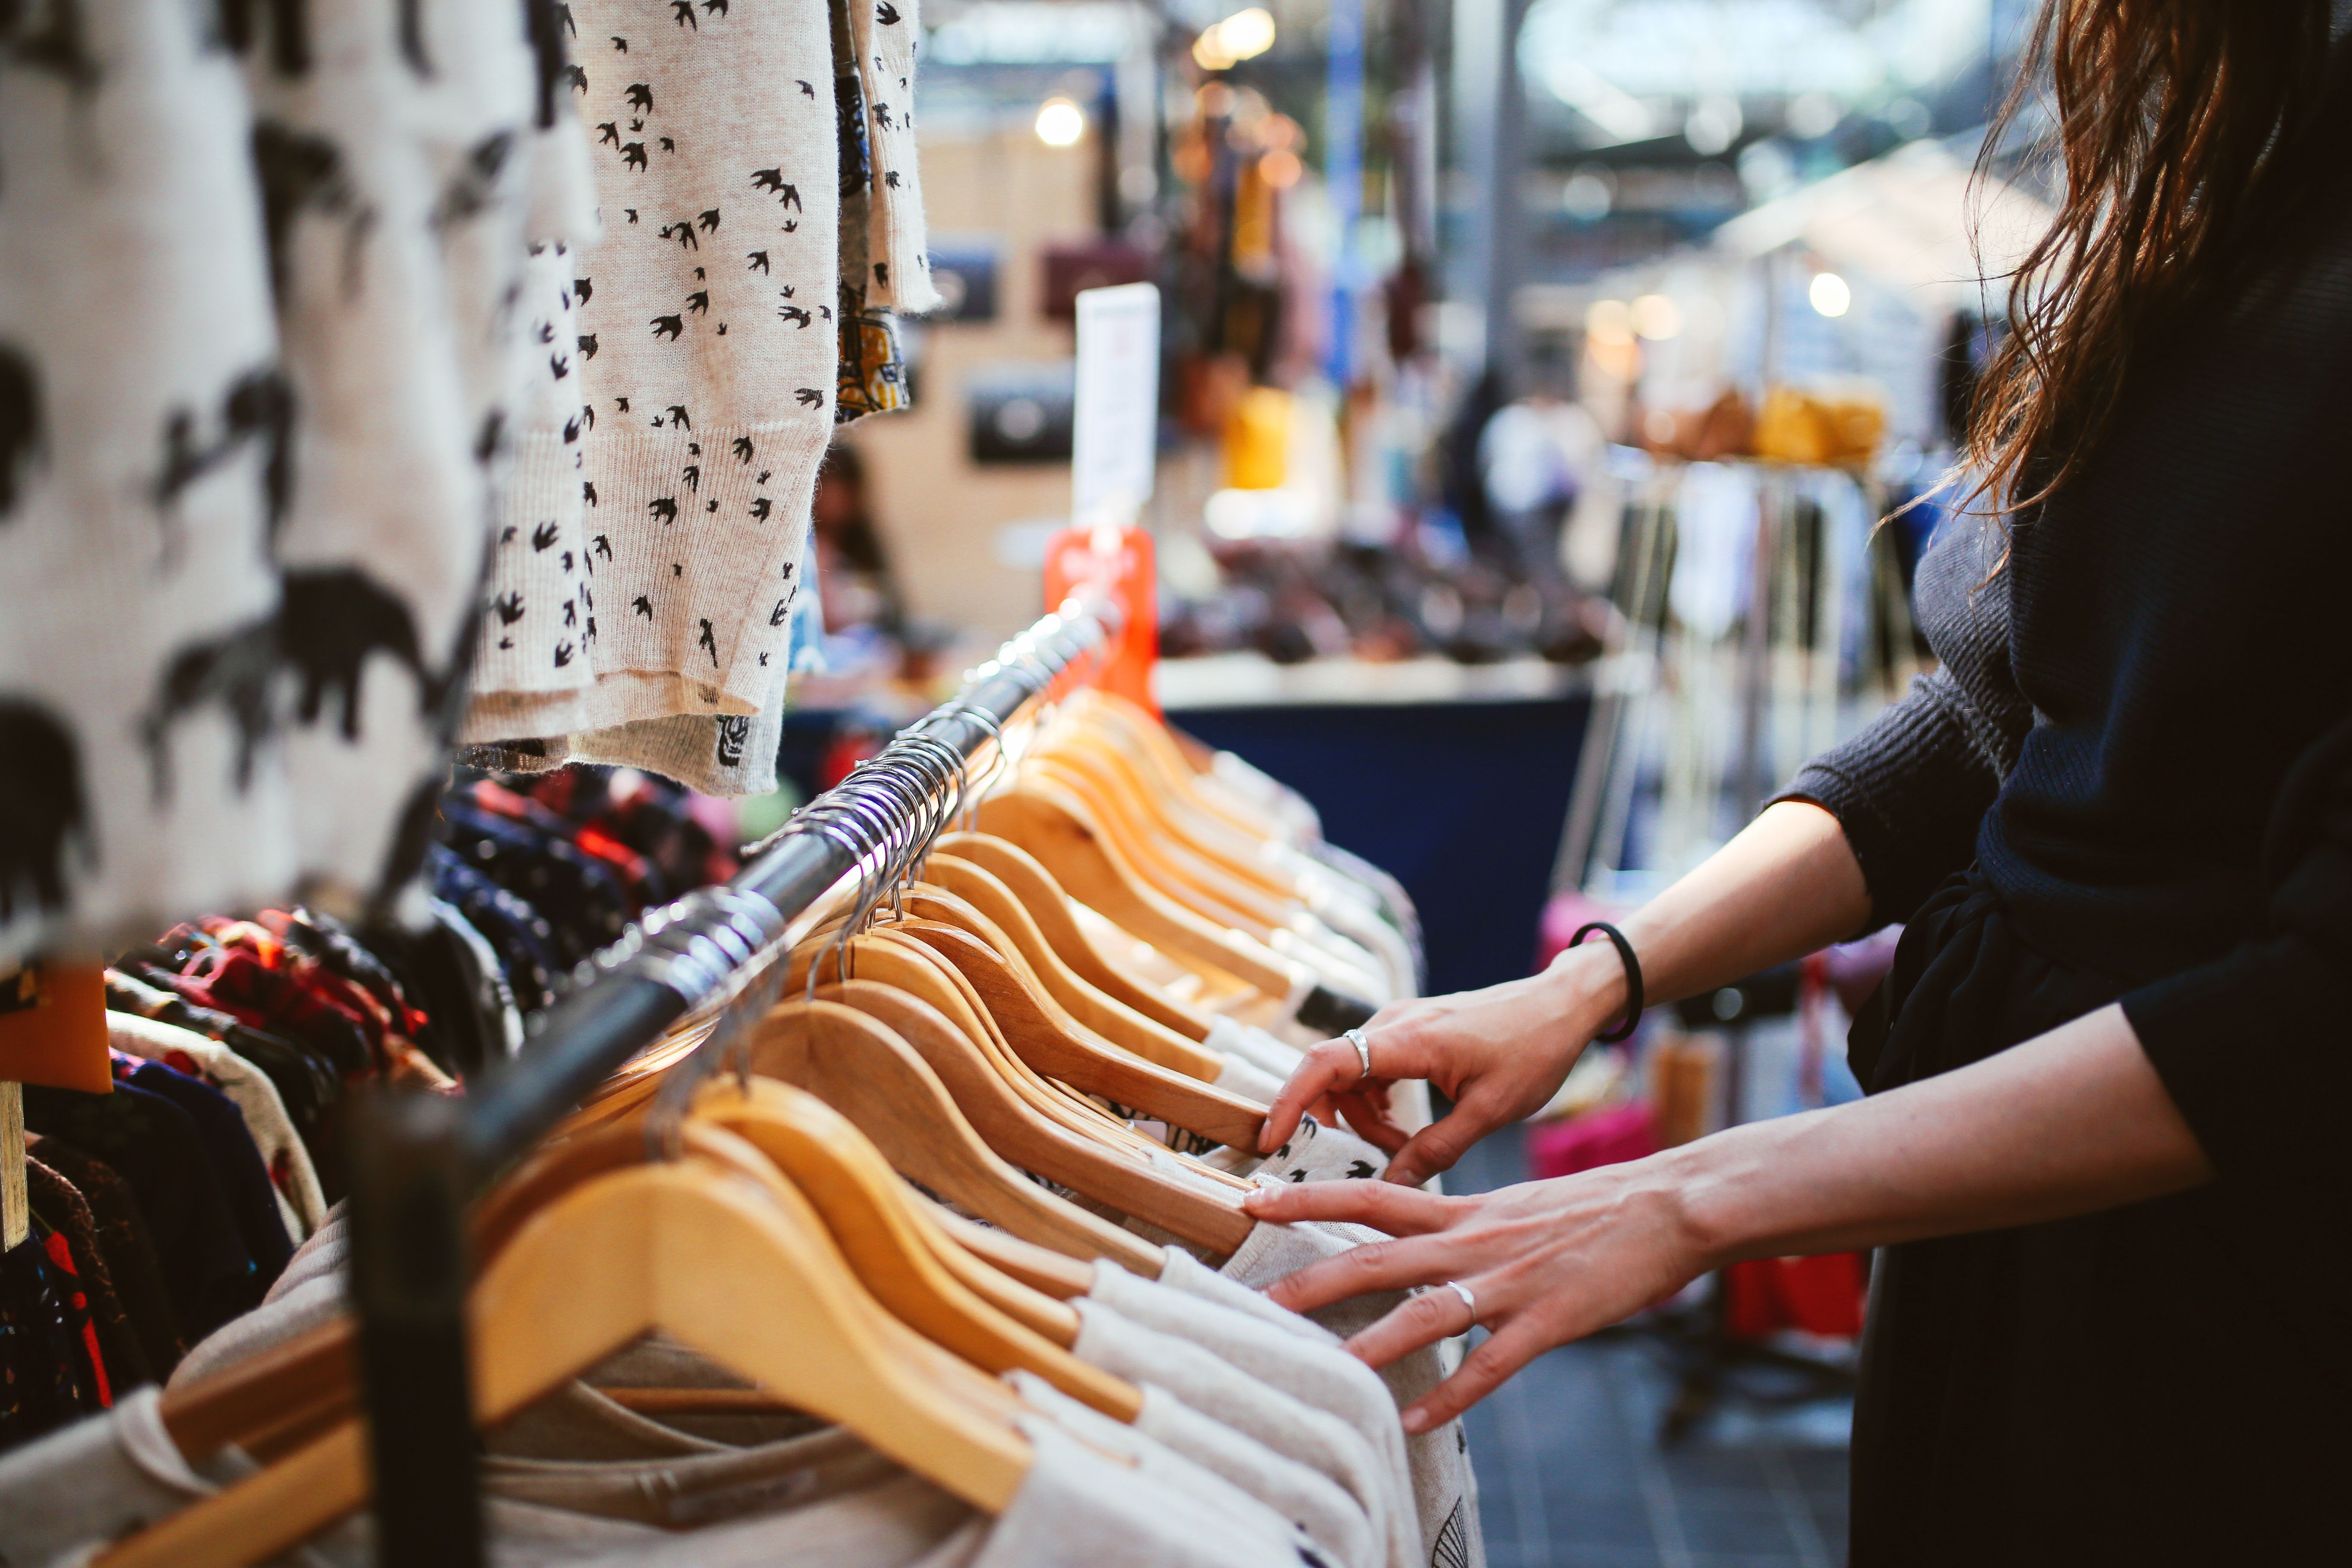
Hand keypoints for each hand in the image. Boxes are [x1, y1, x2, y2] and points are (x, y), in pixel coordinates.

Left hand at [1239, 1158, 1710, 1432]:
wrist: (1667, 1206)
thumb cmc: (1589, 1207)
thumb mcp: (1510, 1204)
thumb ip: (1459, 1222)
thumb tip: (1415, 1238)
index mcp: (1463, 1209)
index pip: (1369, 1194)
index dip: (1308, 1195)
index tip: (1253, 1196)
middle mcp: (1473, 1240)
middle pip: (1376, 1255)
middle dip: (1312, 1278)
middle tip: (1255, 1299)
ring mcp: (1509, 1282)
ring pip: (1426, 1312)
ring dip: (1373, 1344)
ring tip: (1326, 1372)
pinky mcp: (1549, 1321)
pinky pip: (1491, 1365)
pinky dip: (1453, 1395)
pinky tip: (1418, 1422)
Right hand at [1258, 944, 1632, 1185]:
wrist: (1561, 1006)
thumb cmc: (1534, 1050)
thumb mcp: (1490, 1111)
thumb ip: (1436, 1150)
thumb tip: (1392, 1186)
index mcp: (1410, 1039)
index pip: (1326, 1063)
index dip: (1291, 1101)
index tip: (1272, 1140)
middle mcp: (1394, 1022)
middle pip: (1330, 1073)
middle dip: (1335, 1121)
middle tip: (1370, 1157)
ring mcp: (1399, 1021)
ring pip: (1349, 1073)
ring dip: (1361, 1115)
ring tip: (1403, 1146)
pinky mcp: (1408, 1028)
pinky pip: (1370, 1066)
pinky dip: (1375, 1100)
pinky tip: (1406, 1127)